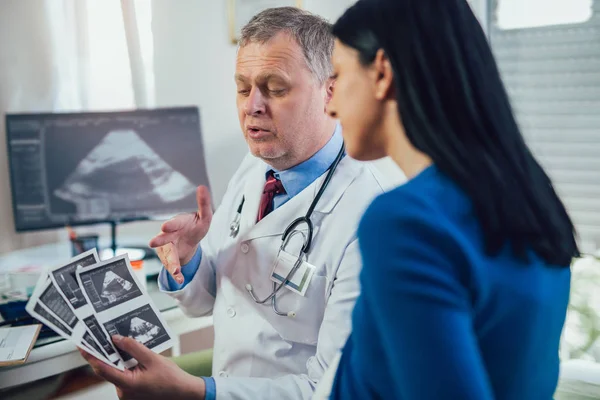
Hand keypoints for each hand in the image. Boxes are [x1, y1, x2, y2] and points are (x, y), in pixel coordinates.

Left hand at [80, 335, 205, 399]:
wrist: (183, 392)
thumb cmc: (171, 379)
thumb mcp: (153, 359)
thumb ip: (133, 348)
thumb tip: (117, 339)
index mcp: (127, 384)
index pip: (103, 369)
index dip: (91, 356)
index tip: (83, 345)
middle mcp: (123, 392)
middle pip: (109, 369)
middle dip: (107, 354)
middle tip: (101, 338)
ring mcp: (127, 394)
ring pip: (117, 372)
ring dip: (118, 360)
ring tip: (122, 345)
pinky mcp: (131, 392)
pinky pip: (123, 376)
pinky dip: (125, 366)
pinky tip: (132, 357)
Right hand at [149, 186, 212, 283]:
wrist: (189, 240)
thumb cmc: (194, 226)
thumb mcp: (204, 216)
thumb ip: (203, 203)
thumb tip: (202, 187)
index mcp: (178, 224)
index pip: (174, 224)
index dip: (170, 225)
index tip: (165, 227)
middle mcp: (169, 237)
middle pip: (163, 240)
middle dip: (160, 241)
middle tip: (153, 243)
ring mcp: (169, 249)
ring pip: (168, 256)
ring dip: (171, 263)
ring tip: (175, 270)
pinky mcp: (172, 260)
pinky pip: (173, 268)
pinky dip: (177, 275)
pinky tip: (180, 279)